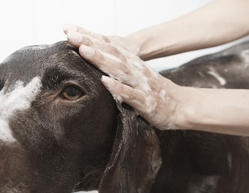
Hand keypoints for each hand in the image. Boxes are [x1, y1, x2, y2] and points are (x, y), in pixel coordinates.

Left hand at [62, 25, 182, 129]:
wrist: (180, 106)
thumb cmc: (153, 91)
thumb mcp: (133, 75)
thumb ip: (115, 68)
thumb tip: (92, 60)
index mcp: (130, 62)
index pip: (106, 45)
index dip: (88, 36)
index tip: (68, 29)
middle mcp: (134, 69)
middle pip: (110, 52)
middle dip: (90, 43)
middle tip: (71, 35)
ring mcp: (139, 84)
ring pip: (118, 69)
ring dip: (101, 59)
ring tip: (84, 51)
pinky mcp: (144, 101)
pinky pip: (129, 94)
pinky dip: (117, 88)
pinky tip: (104, 82)